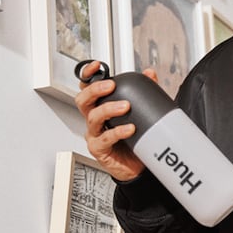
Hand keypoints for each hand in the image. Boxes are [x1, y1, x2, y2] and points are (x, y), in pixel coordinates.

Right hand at [74, 61, 158, 182]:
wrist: (137, 166)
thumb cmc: (134, 139)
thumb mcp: (140, 113)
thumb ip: (144, 93)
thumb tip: (150, 74)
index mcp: (100, 107)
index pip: (87, 88)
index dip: (88, 75)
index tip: (97, 65)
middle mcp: (94, 120)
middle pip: (83, 100)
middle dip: (95, 90)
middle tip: (111, 85)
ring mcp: (95, 134)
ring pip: (93, 117)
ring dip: (109, 109)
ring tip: (126, 106)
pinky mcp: (100, 149)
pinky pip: (105, 138)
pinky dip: (118, 132)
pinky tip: (129, 128)